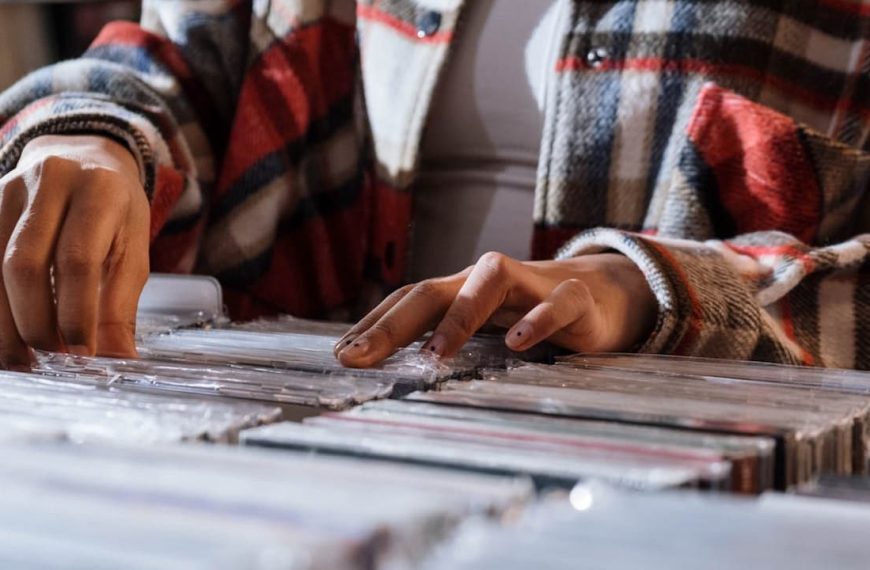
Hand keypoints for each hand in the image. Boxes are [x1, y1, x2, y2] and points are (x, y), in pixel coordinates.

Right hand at [0, 134, 149, 366]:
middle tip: (51, 359)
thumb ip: (122, 303)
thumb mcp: (134, 250)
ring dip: (4, 322)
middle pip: (25, 264)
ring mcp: (8, 189)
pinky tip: (5, 334)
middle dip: (35, 321)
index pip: (78, 260)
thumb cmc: (114, 212)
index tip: (82, 353)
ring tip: (22, 359)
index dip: (76, 313)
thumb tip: (118, 358)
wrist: (84, 157)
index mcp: (99, 190)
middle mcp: (50, 182)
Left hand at [334, 251, 656, 367]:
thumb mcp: (481, 328)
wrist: (598, 294)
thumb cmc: (526, 314)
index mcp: (459, 291)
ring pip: (489, 281)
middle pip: (432, 291)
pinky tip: (518, 343)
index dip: (372, 323)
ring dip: (458, 317)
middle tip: (359, 356)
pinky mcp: (573, 299)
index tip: (341, 355)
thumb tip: (384, 367)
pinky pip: (554, 304)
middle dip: (391, 324)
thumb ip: (442, 340)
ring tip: (434, 355)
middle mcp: (485, 281)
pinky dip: (536, 321)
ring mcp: (530, 285)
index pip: (407, 300)